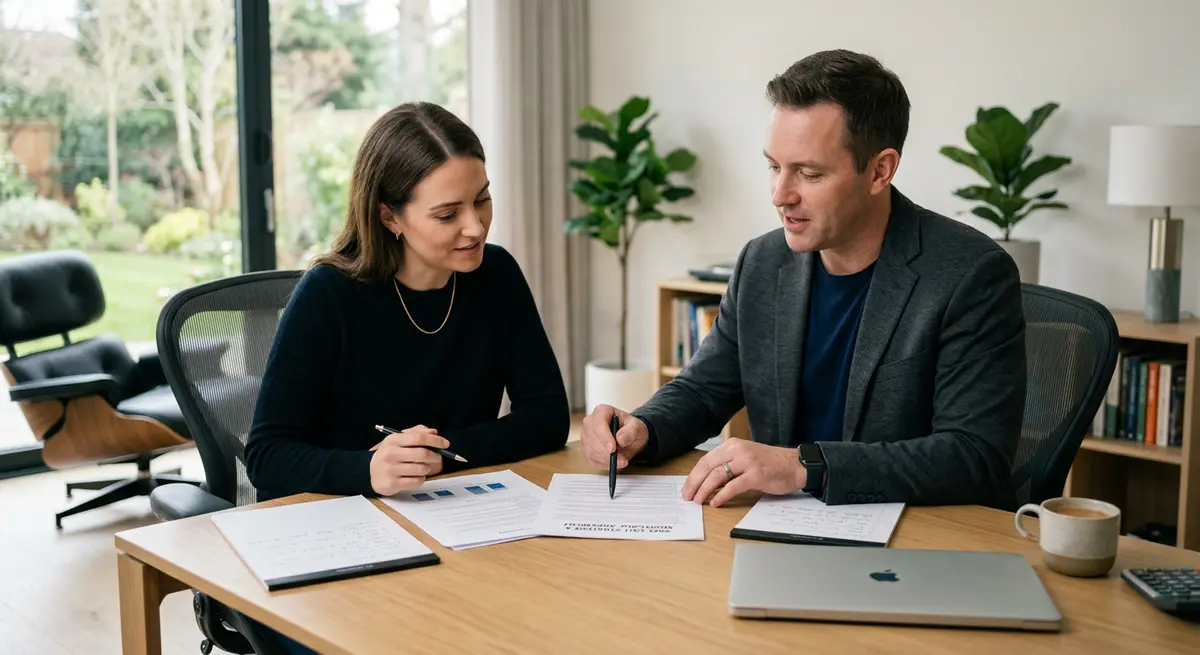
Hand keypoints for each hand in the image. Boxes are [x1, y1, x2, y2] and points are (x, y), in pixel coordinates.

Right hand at [369, 425, 446, 495]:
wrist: (369, 473)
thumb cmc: (389, 454)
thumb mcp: (398, 440)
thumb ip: (416, 433)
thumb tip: (434, 432)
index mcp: (393, 440)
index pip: (419, 438)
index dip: (435, 440)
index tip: (445, 444)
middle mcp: (391, 453)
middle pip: (423, 454)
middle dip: (435, 456)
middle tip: (438, 458)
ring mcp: (391, 469)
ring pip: (422, 469)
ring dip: (427, 469)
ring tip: (423, 467)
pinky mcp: (393, 483)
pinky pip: (417, 481)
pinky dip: (421, 479)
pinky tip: (416, 476)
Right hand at [580, 404, 648, 469]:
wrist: (629, 438)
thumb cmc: (631, 429)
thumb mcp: (637, 428)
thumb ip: (630, 432)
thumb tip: (620, 439)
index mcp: (602, 411)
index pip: (598, 423)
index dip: (604, 437)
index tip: (613, 449)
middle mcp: (590, 422)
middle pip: (591, 438)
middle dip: (606, 452)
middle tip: (621, 459)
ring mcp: (586, 435)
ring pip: (589, 450)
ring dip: (605, 459)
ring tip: (621, 461)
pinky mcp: (585, 448)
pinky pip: (590, 459)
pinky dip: (602, 464)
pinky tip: (613, 463)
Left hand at [681, 438, 806, 506]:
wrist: (795, 465)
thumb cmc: (770, 464)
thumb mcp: (745, 458)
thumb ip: (728, 467)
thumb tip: (707, 483)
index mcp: (733, 446)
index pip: (706, 460)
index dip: (693, 475)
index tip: (687, 488)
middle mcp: (738, 451)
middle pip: (708, 467)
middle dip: (694, 483)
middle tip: (687, 497)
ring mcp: (747, 462)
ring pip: (717, 476)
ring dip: (704, 490)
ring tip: (698, 501)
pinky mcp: (756, 475)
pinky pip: (733, 486)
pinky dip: (722, 495)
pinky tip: (715, 502)